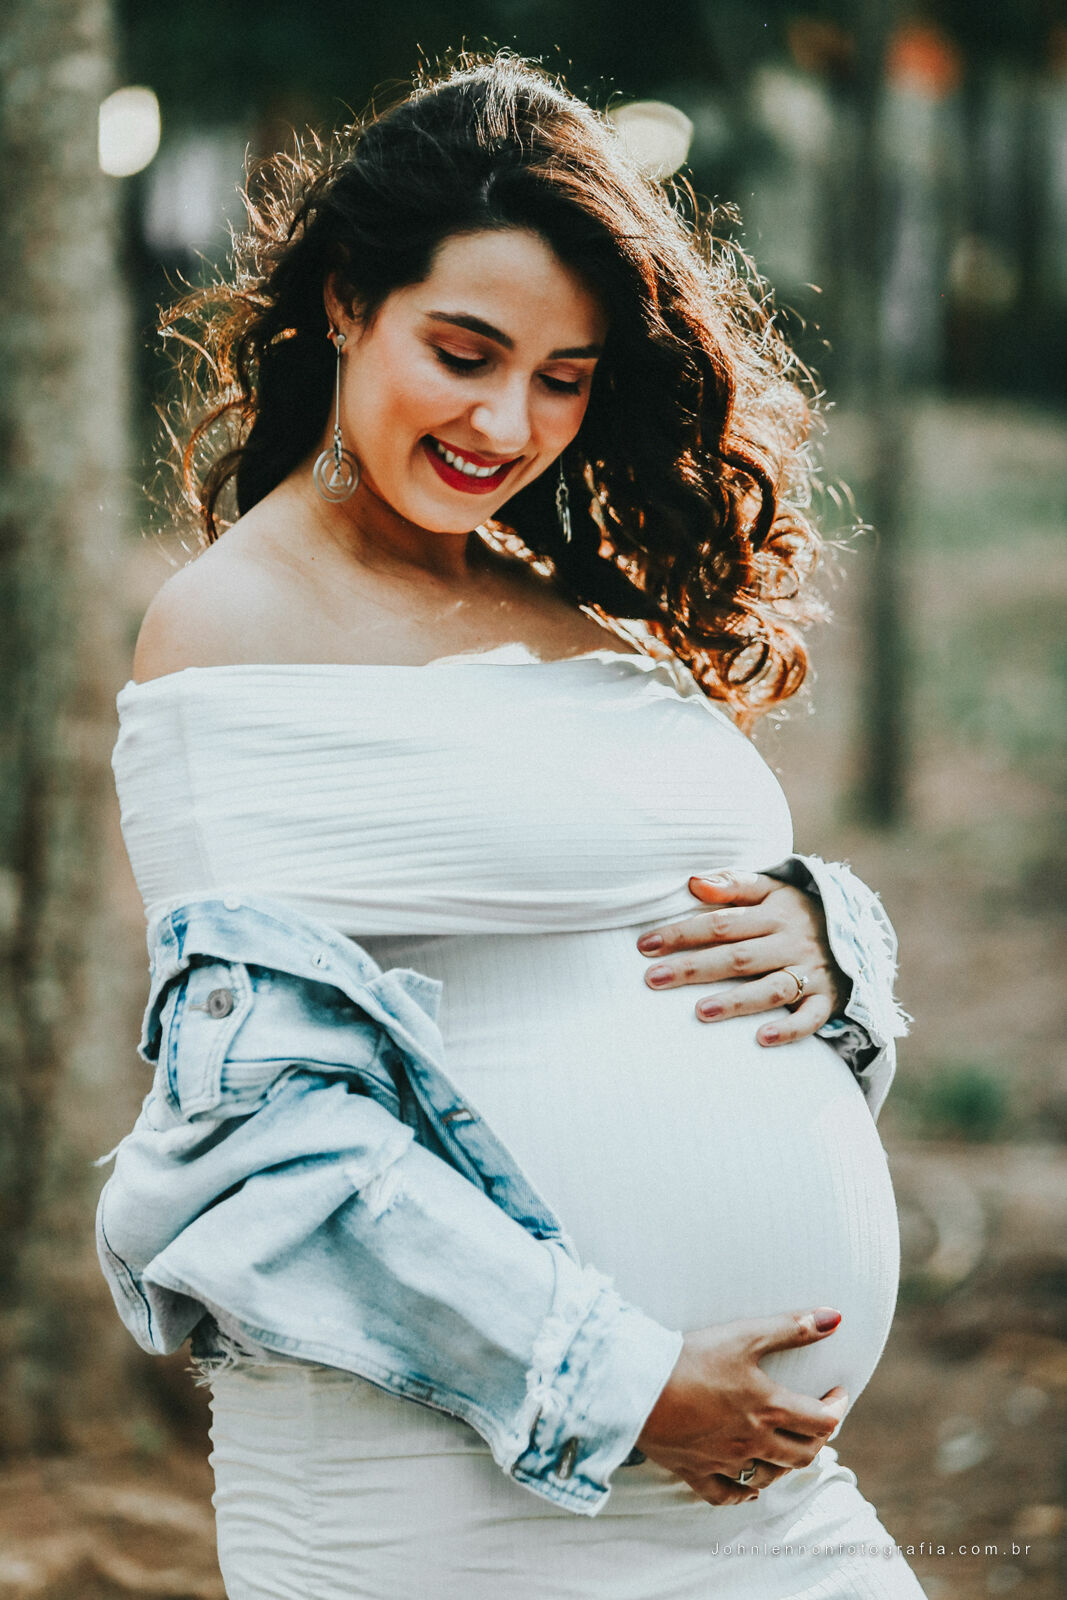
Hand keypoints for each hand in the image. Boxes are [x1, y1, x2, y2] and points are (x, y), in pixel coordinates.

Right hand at [636, 1307, 848, 1505]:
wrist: (638, 1386)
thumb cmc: (692, 1356)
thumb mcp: (745, 1334)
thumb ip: (791, 1328)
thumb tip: (834, 1317)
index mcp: (770, 1408)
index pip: (823, 1421)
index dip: (837, 1408)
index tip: (837, 1393)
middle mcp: (753, 1441)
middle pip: (803, 1455)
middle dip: (819, 1438)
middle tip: (818, 1419)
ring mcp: (725, 1461)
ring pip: (770, 1476)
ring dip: (786, 1465)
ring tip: (788, 1447)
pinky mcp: (696, 1471)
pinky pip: (726, 1494)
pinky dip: (743, 1492)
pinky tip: (749, 1487)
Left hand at [637, 871, 850, 1045]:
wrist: (860, 931)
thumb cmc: (797, 911)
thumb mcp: (772, 888)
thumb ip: (733, 883)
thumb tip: (693, 883)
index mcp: (773, 913)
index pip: (720, 923)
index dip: (681, 933)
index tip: (644, 945)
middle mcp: (790, 943)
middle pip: (737, 957)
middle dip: (694, 968)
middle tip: (653, 979)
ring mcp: (810, 973)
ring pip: (771, 988)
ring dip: (737, 1001)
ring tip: (700, 1012)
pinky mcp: (827, 999)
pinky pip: (811, 1018)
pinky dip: (790, 1029)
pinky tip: (762, 1039)